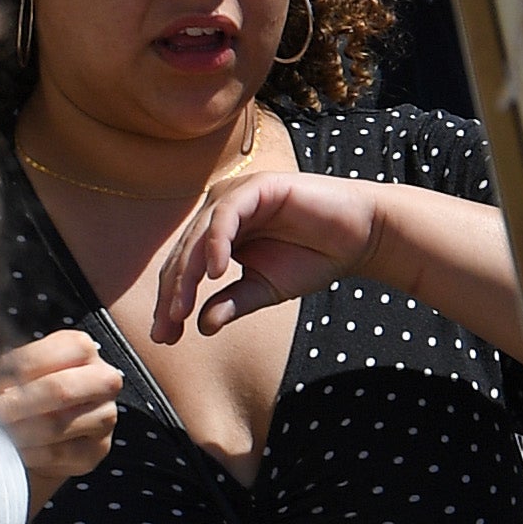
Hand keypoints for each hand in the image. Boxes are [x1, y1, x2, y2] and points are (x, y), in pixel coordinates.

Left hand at [0, 331, 120, 504]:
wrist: (51, 428)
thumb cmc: (33, 388)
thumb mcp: (23, 369)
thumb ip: (8, 368)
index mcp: (81, 347)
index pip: (40, 358)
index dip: (8, 374)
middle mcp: (103, 379)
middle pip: (59, 390)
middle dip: (17, 404)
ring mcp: (105, 416)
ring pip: (58, 425)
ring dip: (21, 431)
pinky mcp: (97, 450)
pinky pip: (60, 453)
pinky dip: (32, 454)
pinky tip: (15, 450)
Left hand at [156, 163, 380, 339]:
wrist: (357, 236)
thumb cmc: (311, 257)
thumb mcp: (265, 289)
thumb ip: (232, 303)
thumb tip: (201, 327)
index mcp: (218, 234)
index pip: (184, 268)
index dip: (172, 301)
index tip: (165, 336)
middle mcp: (220, 212)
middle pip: (184, 254)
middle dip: (172, 293)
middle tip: (165, 329)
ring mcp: (236, 195)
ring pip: (199, 236)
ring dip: (187, 274)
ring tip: (181, 309)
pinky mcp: (257, 187)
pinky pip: (227, 216)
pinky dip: (217, 243)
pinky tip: (215, 272)